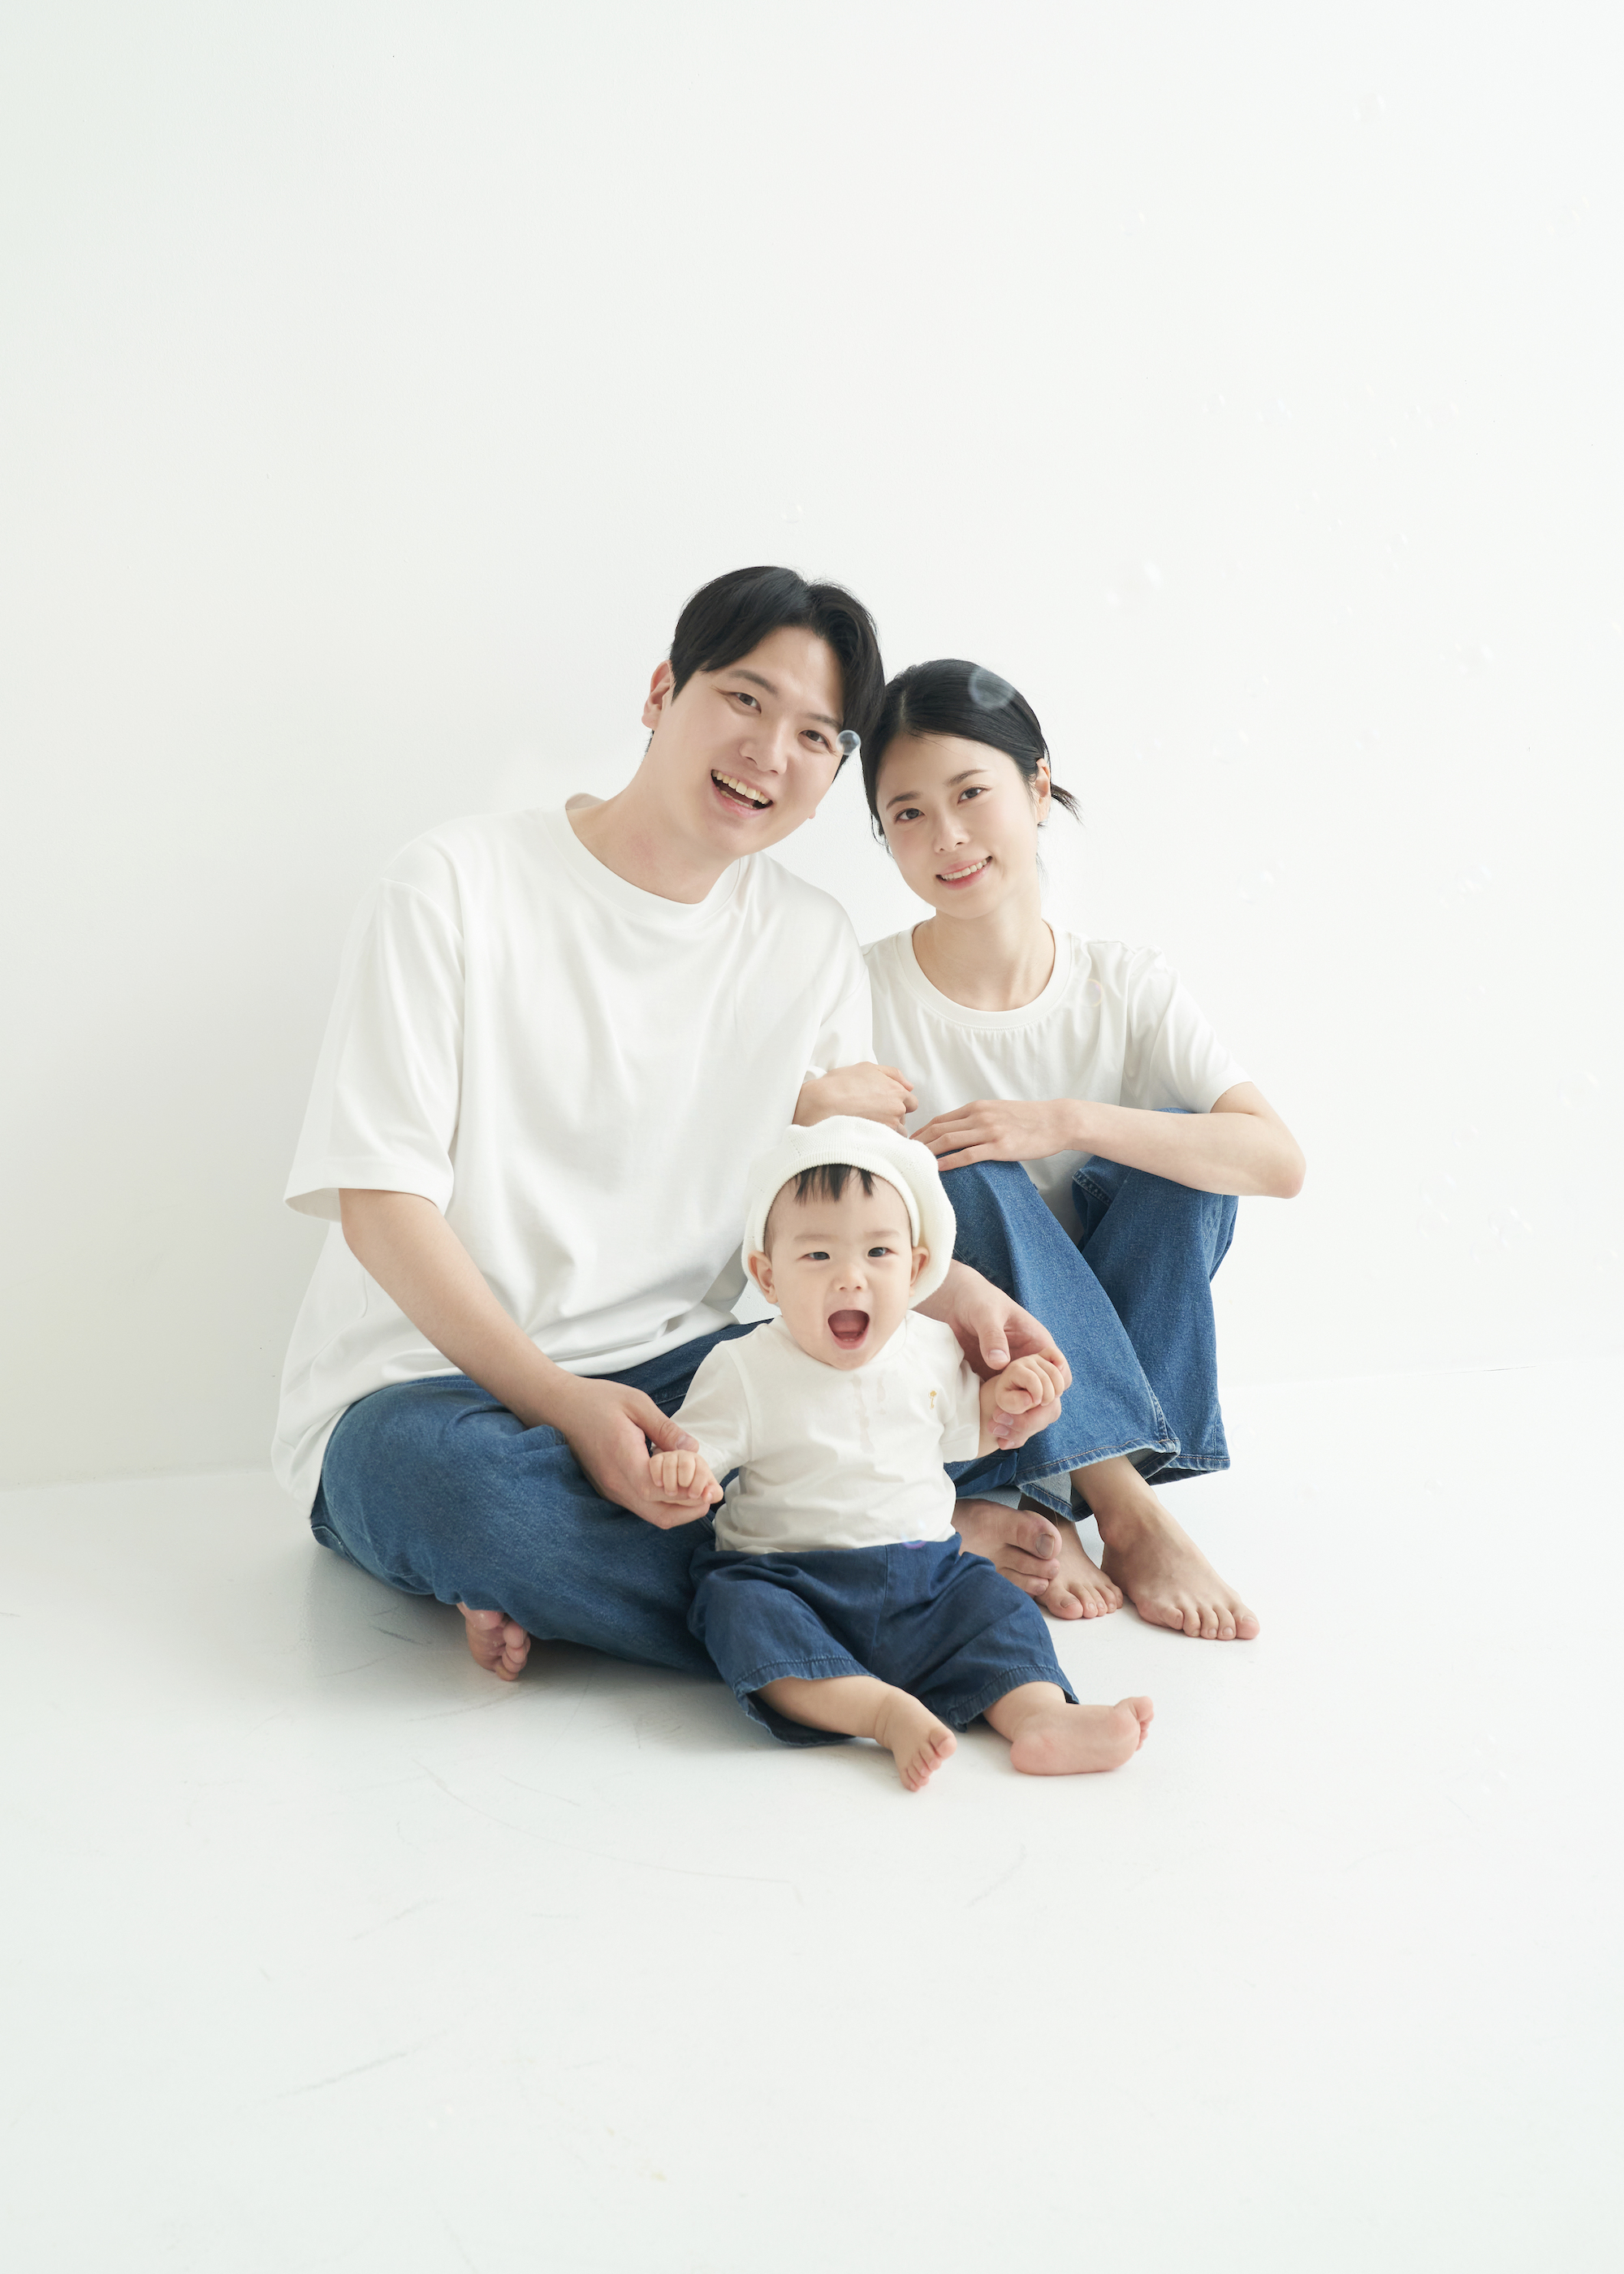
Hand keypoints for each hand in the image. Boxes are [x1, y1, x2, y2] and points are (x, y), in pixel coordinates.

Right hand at [548, 1376, 707, 1527]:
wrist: (558, 1406)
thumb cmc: (597, 1400)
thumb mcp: (637, 1404)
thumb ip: (666, 1430)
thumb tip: (693, 1449)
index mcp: (624, 1462)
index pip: (662, 1493)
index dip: (690, 1494)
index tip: (712, 1485)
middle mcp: (616, 1484)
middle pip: (660, 1515)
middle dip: (690, 1509)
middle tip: (711, 1492)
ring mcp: (611, 1490)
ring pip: (650, 1513)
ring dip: (678, 1507)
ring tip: (698, 1487)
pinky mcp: (609, 1488)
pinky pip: (640, 1505)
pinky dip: (662, 1501)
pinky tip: (674, 1482)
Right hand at [795, 1063, 917, 1132]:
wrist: (822, 1103)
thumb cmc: (841, 1083)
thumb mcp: (868, 1068)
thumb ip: (893, 1074)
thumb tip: (910, 1086)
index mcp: (897, 1090)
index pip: (912, 1102)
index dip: (899, 1103)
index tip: (885, 1104)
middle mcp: (897, 1108)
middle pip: (904, 1118)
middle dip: (894, 1116)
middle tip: (872, 1114)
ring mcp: (889, 1125)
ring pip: (898, 1132)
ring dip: (888, 1129)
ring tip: (868, 1125)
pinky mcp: (879, 1138)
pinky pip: (887, 1142)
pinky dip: (880, 1139)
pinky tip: (867, 1133)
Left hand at [913, 1097, 1079, 1168]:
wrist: (1057, 1121)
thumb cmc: (1030, 1119)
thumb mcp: (999, 1112)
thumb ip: (979, 1119)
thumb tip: (961, 1131)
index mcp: (977, 1107)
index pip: (940, 1119)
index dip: (921, 1132)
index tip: (909, 1144)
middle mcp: (979, 1116)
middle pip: (938, 1128)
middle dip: (917, 1142)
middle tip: (903, 1156)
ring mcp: (989, 1130)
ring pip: (948, 1140)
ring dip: (927, 1152)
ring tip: (913, 1163)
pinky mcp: (999, 1146)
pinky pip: (967, 1154)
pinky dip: (949, 1161)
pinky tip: (937, 1169)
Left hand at [929, 1263, 1071, 1444]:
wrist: (953, 1305)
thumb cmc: (977, 1300)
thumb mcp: (986, 1314)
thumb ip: (993, 1336)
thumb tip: (1001, 1362)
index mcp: (1038, 1344)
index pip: (1061, 1373)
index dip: (1055, 1388)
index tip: (1038, 1399)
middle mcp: (1031, 1364)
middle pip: (1049, 1397)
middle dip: (1036, 1413)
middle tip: (1014, 1421)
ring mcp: (1015, 1378)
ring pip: (1030, 1408)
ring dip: (1020, 1422)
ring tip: (1000, 1430)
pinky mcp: (997, 1386)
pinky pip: (1009, 1409)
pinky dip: (1006, 1422)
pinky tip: (995, 1434)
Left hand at [990, 1354, 1066, 1419]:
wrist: (1011, 1389)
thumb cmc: (1009, 1397)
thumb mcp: (1006, 1403)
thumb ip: (1014, 1403)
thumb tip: (1029, 1398)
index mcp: (1015, 1369)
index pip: (1032, 1379)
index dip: (1038, 1394)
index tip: (1036, 1403)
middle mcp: (1027, 1360)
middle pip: (1046, 1377)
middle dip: (1048, 1396)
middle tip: (1042, 1404)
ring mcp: (1038, 1358)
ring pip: (1056, 1372)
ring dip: (1057, 1390)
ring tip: (1048, 1397)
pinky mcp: (1046, 1357)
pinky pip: (1056, 1355)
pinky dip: (1061, 1367)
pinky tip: (1058, 1381)